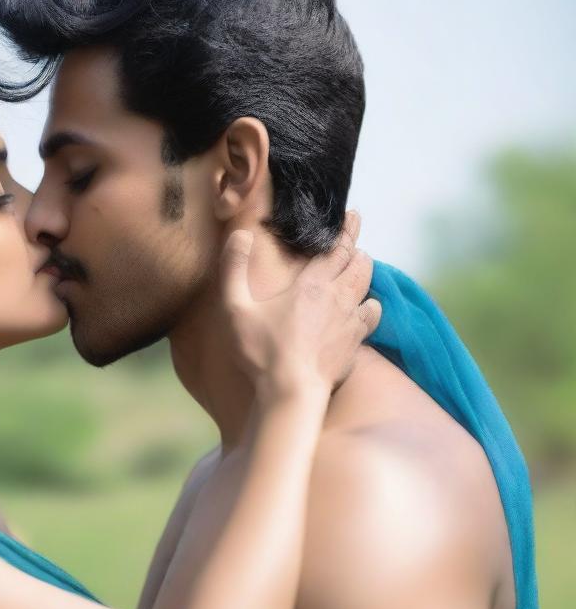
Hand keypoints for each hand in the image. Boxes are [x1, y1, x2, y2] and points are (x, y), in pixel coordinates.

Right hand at [220, 210, 380, 403]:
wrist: (291, 393)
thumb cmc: (261, 352)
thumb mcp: (235, 309)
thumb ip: (234, 269)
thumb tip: (238, 235)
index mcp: (312, 284)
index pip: (338, 247)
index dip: (347, 229)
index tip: (353, 215)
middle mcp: (338, 298)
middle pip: (360, 263)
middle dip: (355, 250)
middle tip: (349, 244)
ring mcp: (351, 321)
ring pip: (369, 286)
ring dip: (363, 274)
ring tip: (356, 270)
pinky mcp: (356, 343)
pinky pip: (373, 314)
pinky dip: (370, 305)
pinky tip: (362, 308)